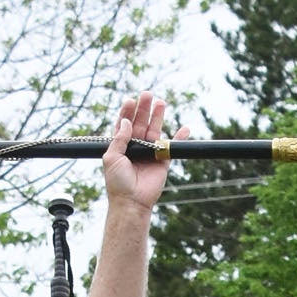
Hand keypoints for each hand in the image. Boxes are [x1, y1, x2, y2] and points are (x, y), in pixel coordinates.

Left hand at [103, 92, 178, 213]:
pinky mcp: (162, 162)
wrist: (131, 201)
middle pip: (141, 123)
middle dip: (144, 109)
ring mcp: (149, 154)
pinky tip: (184, 129)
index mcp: (121, 146)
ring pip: (155, 131)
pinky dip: (179, 138)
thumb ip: (119, 138)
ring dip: (158, 117)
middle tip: (148, 94)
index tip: (131, 100)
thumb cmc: (117, 182)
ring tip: (161, 102)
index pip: (124, 124)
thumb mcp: (111, 157)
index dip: (127, 112)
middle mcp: (135, 147)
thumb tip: (126, 121)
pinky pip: (171, 147)